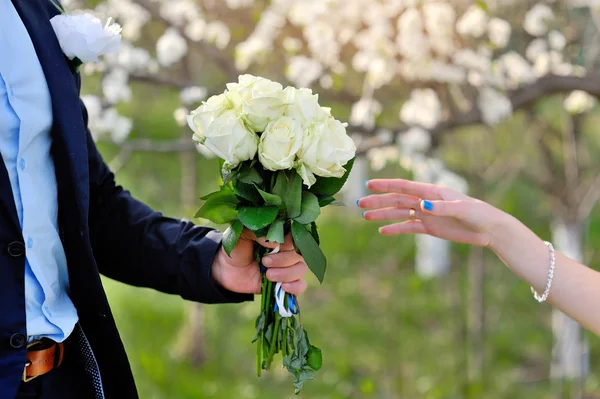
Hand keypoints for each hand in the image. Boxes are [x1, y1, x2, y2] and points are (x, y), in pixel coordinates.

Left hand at [212, 229, 307, 294]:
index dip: (289, 243)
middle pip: (298, 255)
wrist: (226, 270)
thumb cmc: (236, 248)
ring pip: (300, 269)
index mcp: (279, 237)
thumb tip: (275, 243)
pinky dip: (295, 287)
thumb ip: (258, 233)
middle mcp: (286, 251)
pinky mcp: (284, 284)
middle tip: (265, 262)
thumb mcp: (242, 234)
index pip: (295, 236)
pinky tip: (283, 287)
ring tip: (268, 275)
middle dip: (282, 260)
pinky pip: (300, 286)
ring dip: (286, 274)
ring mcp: (287, 268)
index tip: (274, 246)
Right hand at [358, 179, 509, 247]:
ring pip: (399, 213)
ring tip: (365, 216)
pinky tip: (382, 230)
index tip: (369, 185)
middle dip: (378, 201)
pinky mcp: (430, 228)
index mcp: (432, 192)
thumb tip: (421, 206)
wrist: (490, 230)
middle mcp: (426, 201)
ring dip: (382, 214)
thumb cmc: (479, 214)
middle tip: (359, 203)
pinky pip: (408, 227)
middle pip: (397, 200)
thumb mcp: (462, 210)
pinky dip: (395, 228)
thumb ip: (441, 208)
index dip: (386, 185)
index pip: (404, 187)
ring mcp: (427, 214)